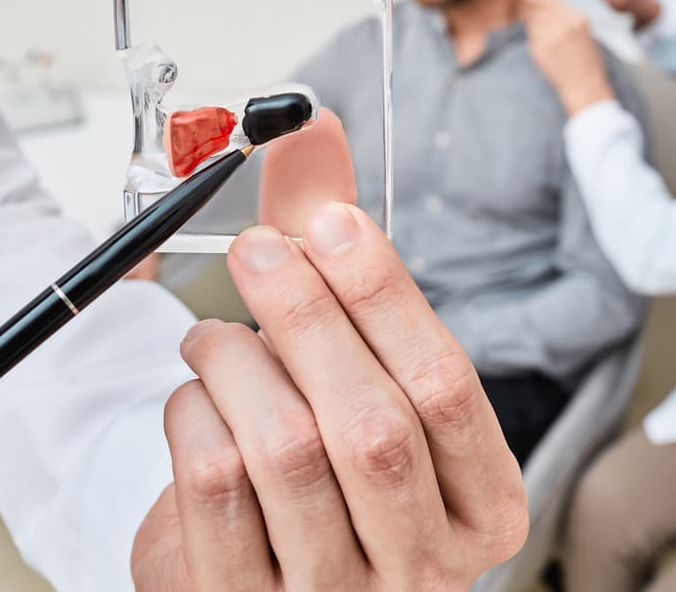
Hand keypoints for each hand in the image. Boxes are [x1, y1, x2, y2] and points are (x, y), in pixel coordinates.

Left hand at [132, 111, 527, 590]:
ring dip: (237, 362)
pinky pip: (213, 488)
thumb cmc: (333, 467)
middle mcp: (423, 568)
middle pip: (371, 424)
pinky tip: (198, 397)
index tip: (332, 223)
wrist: (271, 578)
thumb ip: (346, 264)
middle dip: (306, 314)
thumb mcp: (367, 379)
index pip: (447, 387)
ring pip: (286, 452)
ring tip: (214, 335)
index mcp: (482, 508)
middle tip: (258, 250)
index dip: (385, 293)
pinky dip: (193, 415)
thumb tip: (312, 130)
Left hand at [522, 0, 615, 116]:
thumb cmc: (586, 63)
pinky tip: (545, 49)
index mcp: (577, 18)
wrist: (584, 86)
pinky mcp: (540, 49)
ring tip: (547, 38)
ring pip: (532, 21)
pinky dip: (534, 39)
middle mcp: (564, 24)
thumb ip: (566, 18)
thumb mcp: (584, 34)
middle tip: (529, 12)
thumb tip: (545, 5)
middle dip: (531, 8)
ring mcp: (550, 37)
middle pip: (536, 7)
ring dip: (534, 25)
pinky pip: (531, 37)